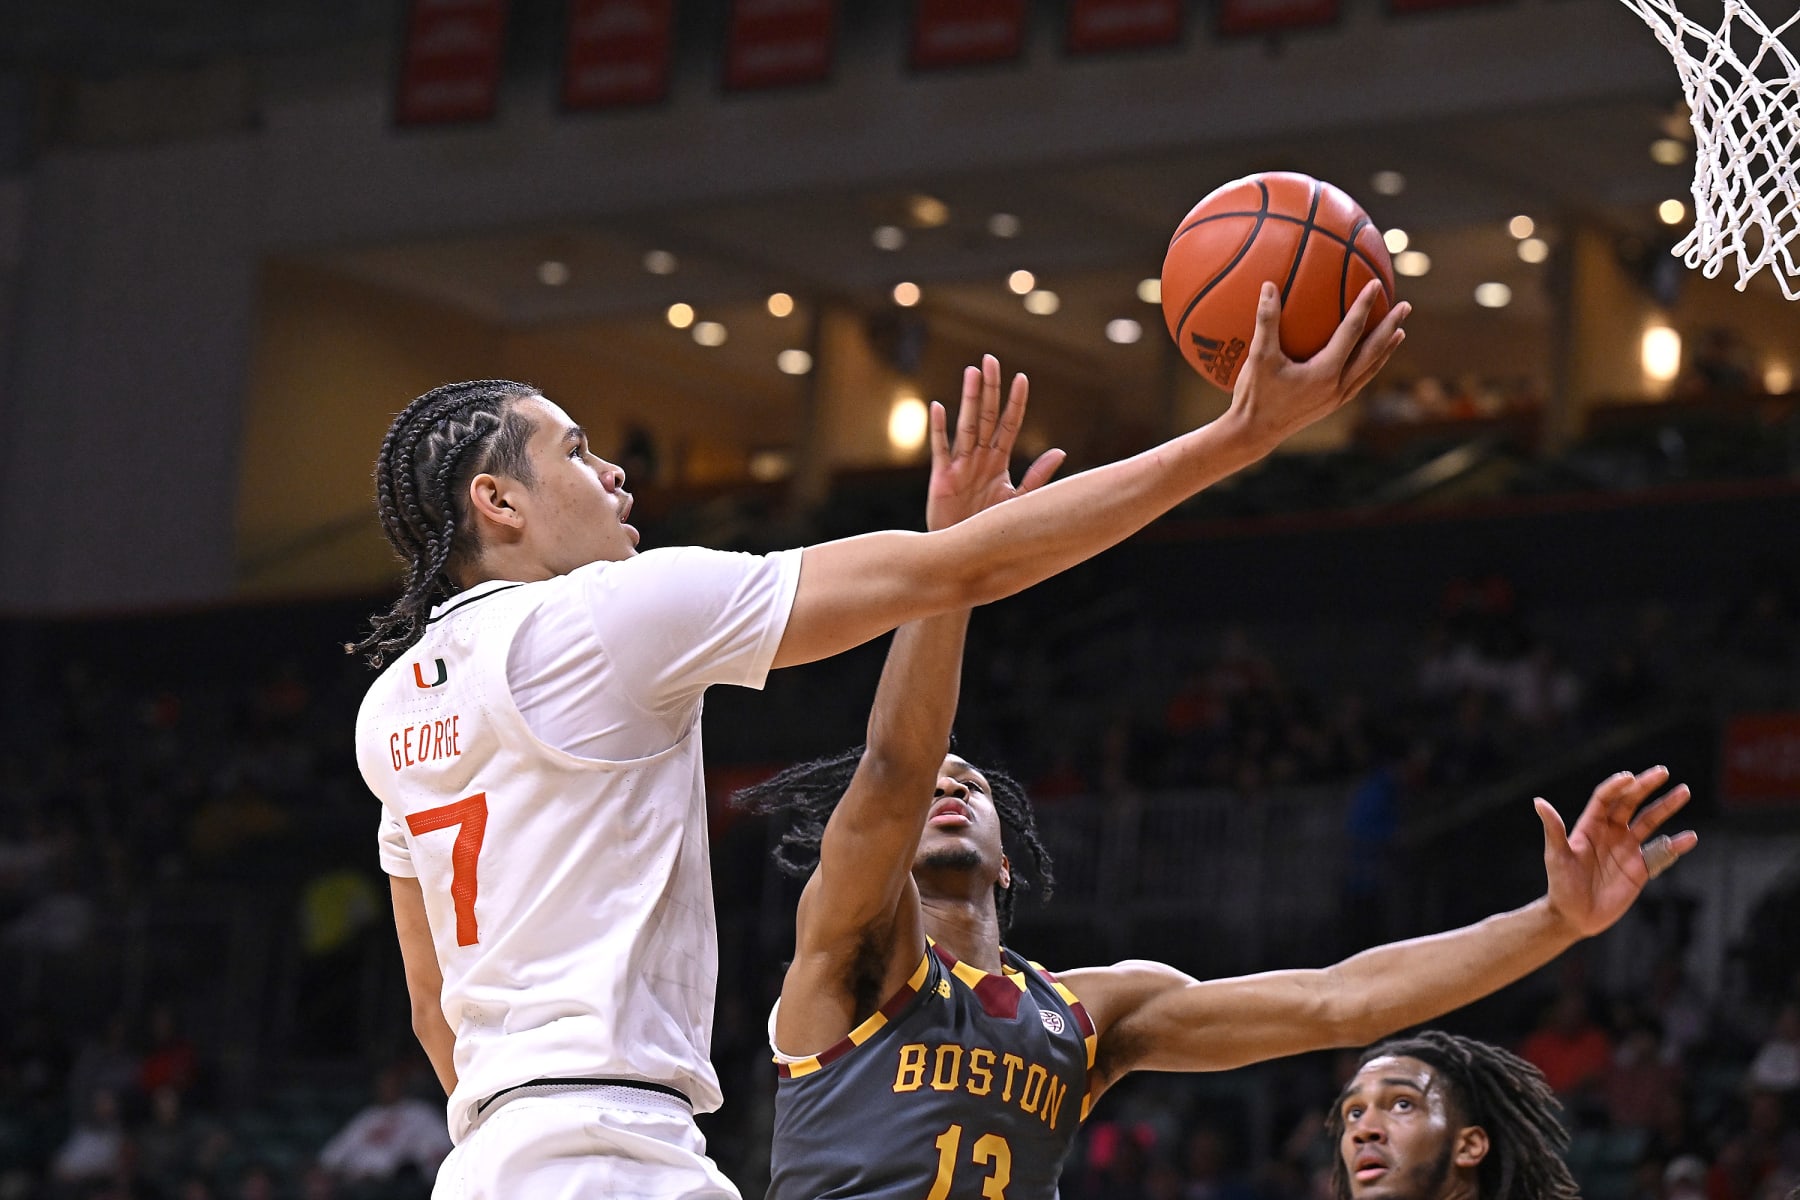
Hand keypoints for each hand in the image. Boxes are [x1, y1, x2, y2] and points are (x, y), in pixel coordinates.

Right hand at [925, 354, 1065, 530]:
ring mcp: (960, 466)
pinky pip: (941, 450)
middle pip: (987, 416)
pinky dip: (939, 429)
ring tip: (972, 372)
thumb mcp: (1019, 501)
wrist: (966, 553)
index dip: (1015, 402)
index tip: (1022, 378)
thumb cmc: (990, 527)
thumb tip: (1060, 451)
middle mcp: (979, 458)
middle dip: (990, 388)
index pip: (1008, 424)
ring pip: (967, 425)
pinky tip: (939, 406)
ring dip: (970, 399)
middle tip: (991, 359)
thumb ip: (1037, 476)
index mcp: (997, 461)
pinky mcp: (942, 479)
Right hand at [1220, 280, 1409, 454]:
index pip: (1351, 333)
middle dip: (1390, 328)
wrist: (1253, 434)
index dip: (1364, 307)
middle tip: (1406, 307)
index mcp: (1324, 373)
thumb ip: (1266, 320)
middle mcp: (1337, 387)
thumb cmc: (1254, 395)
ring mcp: (1336, 399)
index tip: (1376, 285)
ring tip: (1400, 333)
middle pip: (1372, 352)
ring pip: (1370, 370)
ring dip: (1386, 350)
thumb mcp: (1258, 356)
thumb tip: (1268, 285)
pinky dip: (1371, 366)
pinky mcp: (1331, 406)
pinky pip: (1359, 381)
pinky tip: (1370, 359)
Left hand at [1535, 766, 1697, 937]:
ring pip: (1650, 822)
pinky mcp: (1640, 868)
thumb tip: (1538, 801)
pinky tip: (1690, 837)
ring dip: (1666, 806)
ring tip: (1684, 791)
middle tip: (1662, 772)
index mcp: (1590, 826)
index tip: (1630, 777)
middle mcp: (1611, 833)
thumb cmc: (1560, 884)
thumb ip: (1553, 830)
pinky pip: (1661, 853)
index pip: (1605, 799)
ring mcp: (1627, 849)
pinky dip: (1676, 845)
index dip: (1617, 786)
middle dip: (1646, 787)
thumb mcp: (1556, 856)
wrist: (1574, 916)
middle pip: (1631, 803)